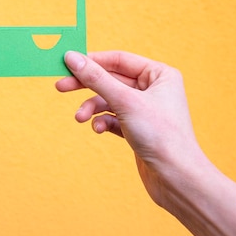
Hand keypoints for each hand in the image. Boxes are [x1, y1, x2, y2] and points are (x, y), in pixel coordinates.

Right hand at [56, 51, 205, 207]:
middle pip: (111, 80)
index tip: (67, 63)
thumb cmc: (161, 135)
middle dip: (86, 85)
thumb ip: (96, 78)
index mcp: (159, 74)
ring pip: (109, 100)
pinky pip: (113, 118)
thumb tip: (72, 58)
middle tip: (60, 86)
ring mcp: (145, 110)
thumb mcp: (124, 101)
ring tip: (80, 118)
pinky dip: (102, 122)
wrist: (176, 177)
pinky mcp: (137, 129)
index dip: (92, 61)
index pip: (119, 60)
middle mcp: (154, 89)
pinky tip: (98, 129)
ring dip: (92, 108)